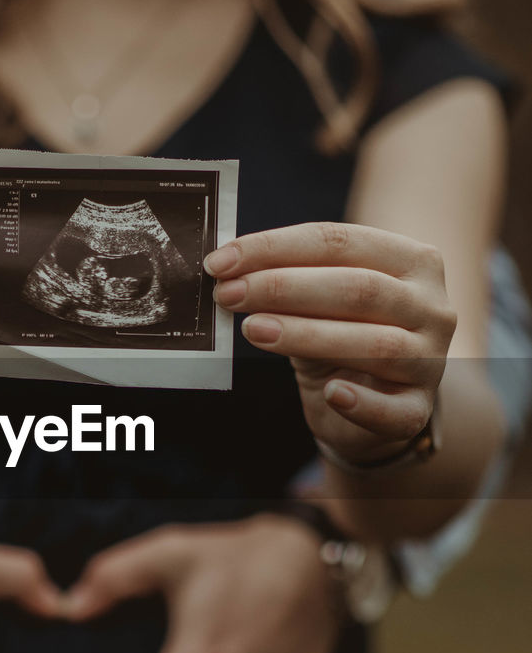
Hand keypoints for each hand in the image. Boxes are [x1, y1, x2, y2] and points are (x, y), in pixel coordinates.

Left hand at [206, 223, 456, 463]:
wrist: (367, 406)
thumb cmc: (338, 339)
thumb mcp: (314, 303)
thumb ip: (286, 281)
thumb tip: (227, 269)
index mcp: (411, 261)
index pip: (339, 242)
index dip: (276, 248)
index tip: (222, 262)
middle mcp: (431, 306)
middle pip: (358, 289)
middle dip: (284, 288)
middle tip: (229, 294)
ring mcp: (431, 360)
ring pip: (375, 344)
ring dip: (307, 335)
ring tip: (252, 330)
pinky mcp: (417, 410)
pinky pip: (392, 409)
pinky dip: (361, 402)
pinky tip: (331, 393)